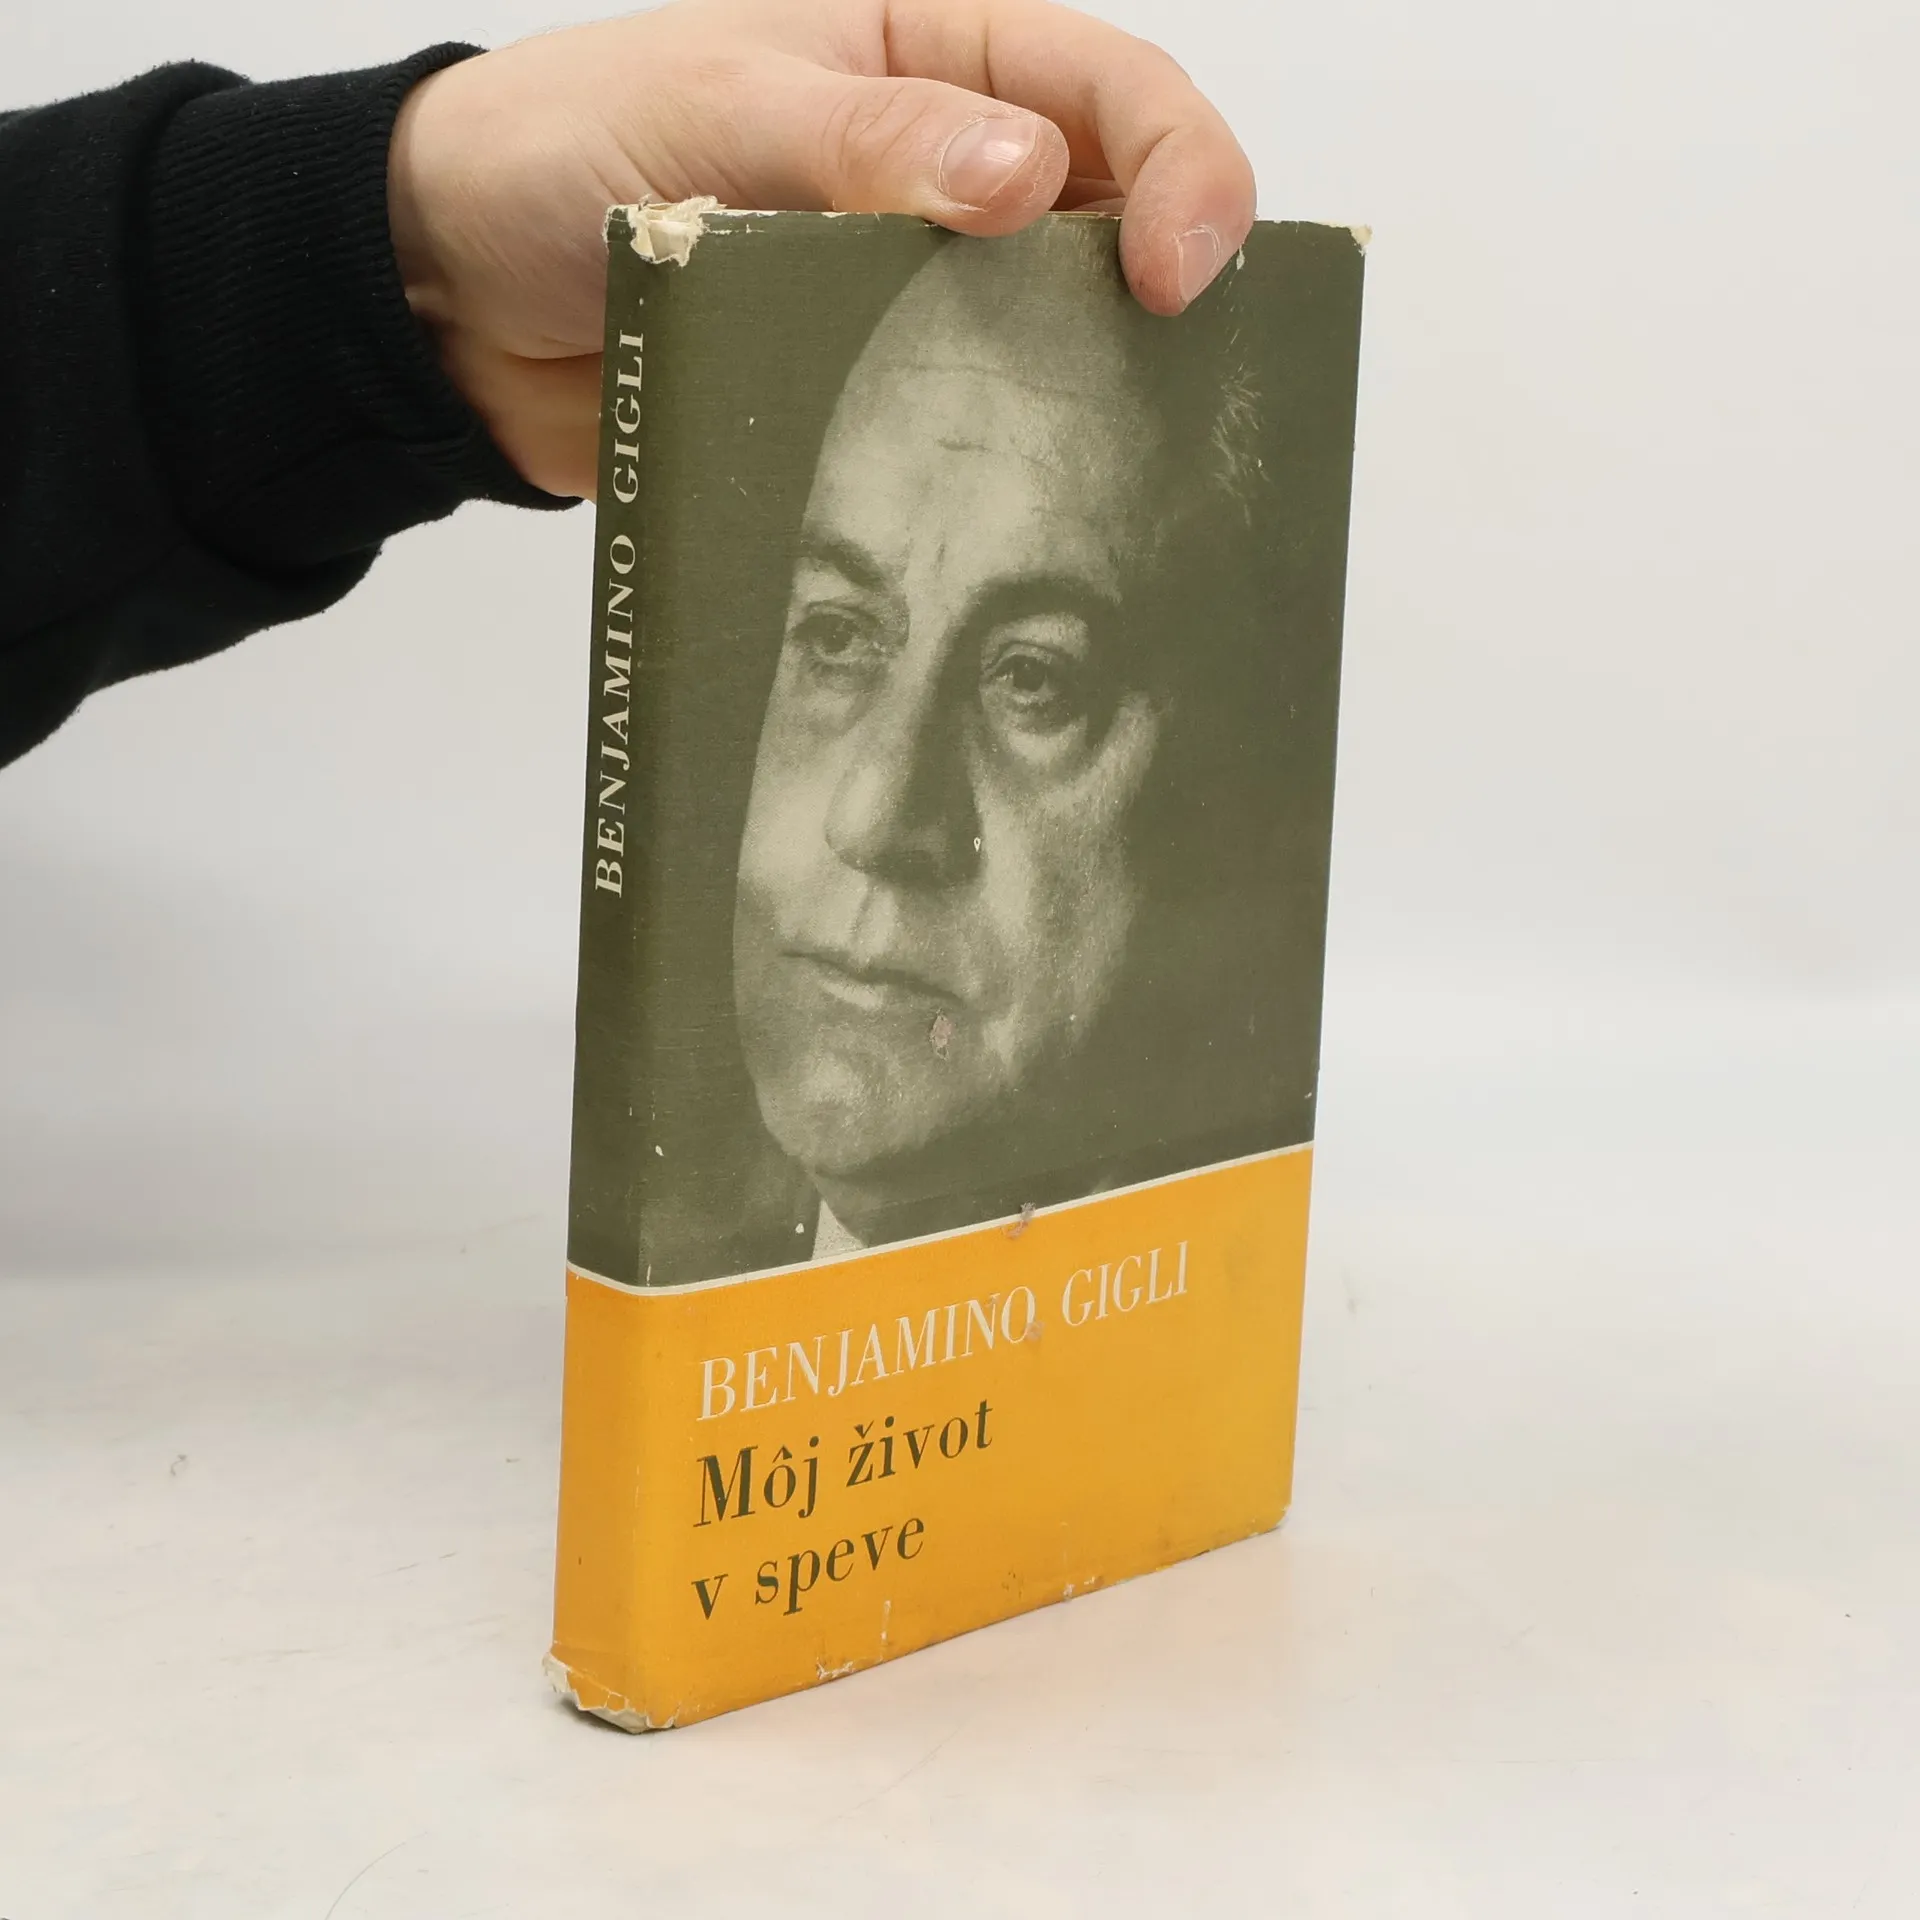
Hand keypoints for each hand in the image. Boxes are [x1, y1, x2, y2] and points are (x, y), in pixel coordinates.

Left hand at [386, 0, 1255, 497]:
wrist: (448, 297)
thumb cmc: (556, 149)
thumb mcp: (712, 108)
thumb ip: (863, 142)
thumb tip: (1025, 183)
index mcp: (926, 57)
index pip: (1108, 88)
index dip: (1179, 167)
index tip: (1172, 272)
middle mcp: (939, 173)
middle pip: (1112, 218)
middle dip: (1167, 287)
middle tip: (1188, 378)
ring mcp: (905, 295)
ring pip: (1050, 338)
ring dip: (1096, 393)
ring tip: (1134, 462)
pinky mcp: (861, 398)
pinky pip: (960, 433)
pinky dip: (1002, 475)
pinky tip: (1031, 522)